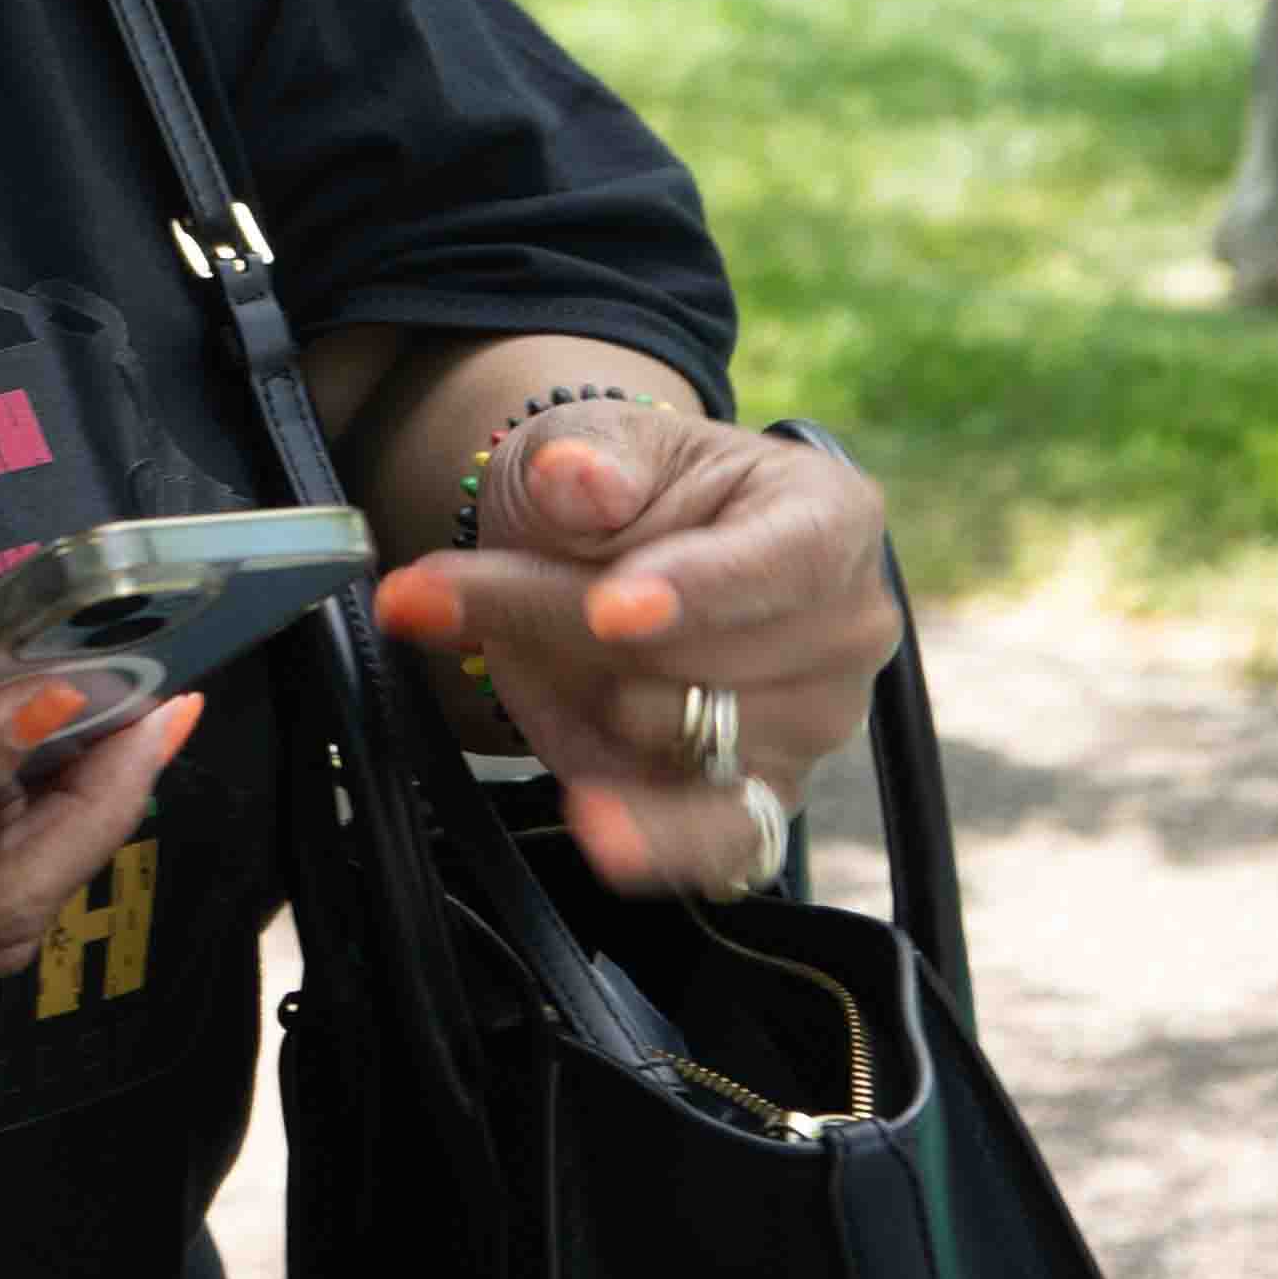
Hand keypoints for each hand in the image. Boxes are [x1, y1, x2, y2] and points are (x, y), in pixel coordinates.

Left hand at [375, 408, 897, 893]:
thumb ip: (592, 459)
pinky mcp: (763, 797)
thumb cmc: (622, 486)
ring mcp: (812, 725)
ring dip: (577, 694)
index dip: (698, 590)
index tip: (609, 612)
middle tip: (433, 592)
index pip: (781, 565)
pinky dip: (656, 837)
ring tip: (522, 644)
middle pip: (706, 655)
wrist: (604, 557)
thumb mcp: (593, 440)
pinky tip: (596, 822)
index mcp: (830, 520)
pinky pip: (722, 838)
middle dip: (560, 623)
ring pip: (681, 732)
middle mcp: (844, 632)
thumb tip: (575, 477)